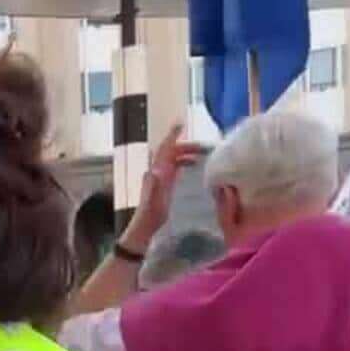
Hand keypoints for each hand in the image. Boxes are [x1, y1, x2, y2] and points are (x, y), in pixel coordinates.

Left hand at [122, 122, 207, 250]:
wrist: (145, 227)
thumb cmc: (150, 214)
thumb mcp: (154, 200)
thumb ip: (155, 185)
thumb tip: (157, 170)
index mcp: (156, 171)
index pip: (164, 148)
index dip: (172, 135)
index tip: (181, 124)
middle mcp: (157, 170)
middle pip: (171, 151)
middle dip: (186, 145)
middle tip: (204, 146)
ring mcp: (160, 177)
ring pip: (174, 158)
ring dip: (187, 153)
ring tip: (203, 154)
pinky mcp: (164, 184)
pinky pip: (175, 167)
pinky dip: (184, 162)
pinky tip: (194, 165)